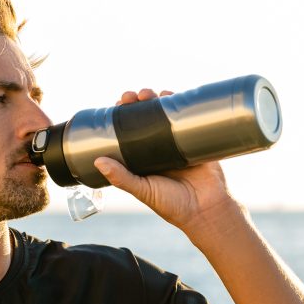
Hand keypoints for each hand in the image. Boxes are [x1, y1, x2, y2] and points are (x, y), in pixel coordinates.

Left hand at [94, 88, 239, 233]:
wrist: (206, 210)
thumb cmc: (172, 205)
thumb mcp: (142, 190)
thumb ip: (121, 177)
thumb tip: (97, 161)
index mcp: (143, 158)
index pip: (129, 131)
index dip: (122, 116)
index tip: (116, 105)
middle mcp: (159, 148)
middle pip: (146, 117)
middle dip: (138, 103)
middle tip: (131, 96)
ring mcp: (177, 142)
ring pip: (165, 114)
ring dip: (156, 99)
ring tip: (149, 93)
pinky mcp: (195, 140)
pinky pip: (187, 118)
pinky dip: (180, 104)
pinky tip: (171, 95)